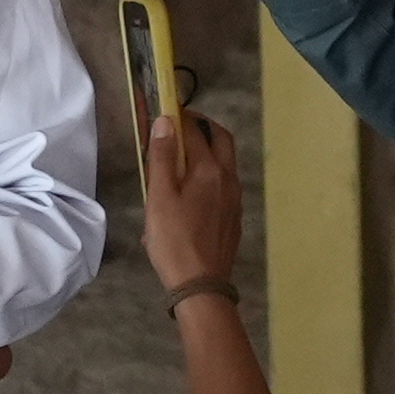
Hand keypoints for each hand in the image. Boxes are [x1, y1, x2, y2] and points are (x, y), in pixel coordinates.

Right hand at [140, 110, 243, 291]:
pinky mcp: (234, 217)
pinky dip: (211, 174)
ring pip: (226, 163)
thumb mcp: (159, 196)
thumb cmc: (174, 239)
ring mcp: (235, 199)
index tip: (164, 109)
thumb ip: (163, 157)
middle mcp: (229, 179)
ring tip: (182, 158)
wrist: (201, 284)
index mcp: (209, 170)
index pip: (196, 130)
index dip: (179, 116)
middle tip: (181, 126)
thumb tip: (166, 121)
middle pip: (222, 140)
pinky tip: (192, 191)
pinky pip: (224, 184)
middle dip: (204, 127)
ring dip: (209, 151)